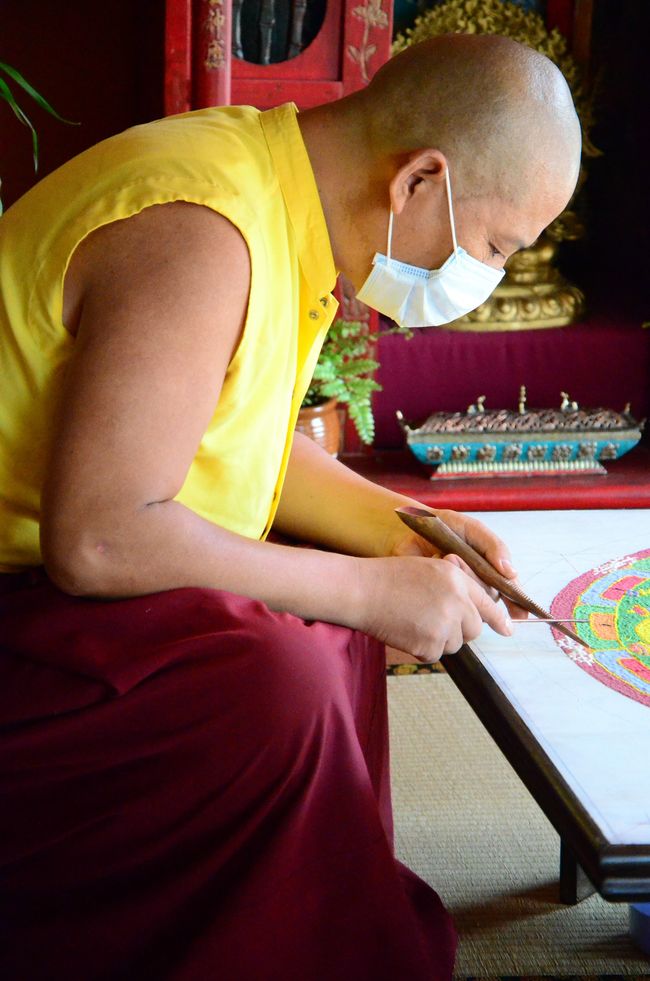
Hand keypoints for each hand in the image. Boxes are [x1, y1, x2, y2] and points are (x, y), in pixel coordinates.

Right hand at [354, 553, 513, 662]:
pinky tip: (407, 630)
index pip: (487, 604)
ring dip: (440, 638)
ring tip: (415, 620)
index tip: (508, 630)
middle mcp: (456, 602)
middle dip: (460, 629)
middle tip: (435, 620)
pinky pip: (436, 654)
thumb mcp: (429, 568)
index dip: (499, 619)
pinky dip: (423, 648)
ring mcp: (443, 626)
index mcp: (457, 579)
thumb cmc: (389, 577)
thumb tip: (476, 607)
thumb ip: (456, 584)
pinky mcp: (429, 646)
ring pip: (456, 644)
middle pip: (474, 629)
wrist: (362, 591)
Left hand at [384, 504, 528, 621]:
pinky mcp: (440, 598)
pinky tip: (435, 564)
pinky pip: (450, 601)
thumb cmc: (443, 527)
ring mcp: (458, 592)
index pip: (508, 590)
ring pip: (471, 599)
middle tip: (456, 558)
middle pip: (490, 596)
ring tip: (446, 557)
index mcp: (489, 568)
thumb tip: (511, 572)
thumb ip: (494, 546)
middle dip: (476, 578)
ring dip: (461, 577)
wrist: (407, 529)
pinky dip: (444, 583)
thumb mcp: (472, 529)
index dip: (517, 604)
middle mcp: (476, 583)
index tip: (522, 614)